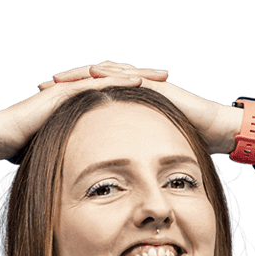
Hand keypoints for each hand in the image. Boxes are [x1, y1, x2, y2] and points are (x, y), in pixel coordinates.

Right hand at [0, 63, 161, 162]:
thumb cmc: (21, 149)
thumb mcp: (57, 150)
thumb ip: (71, 154)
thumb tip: (83, 175)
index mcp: (77, 104)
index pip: (111, 93)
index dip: (134, 92)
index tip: (157, 93)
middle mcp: (75, 92)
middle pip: (115, 79)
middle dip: (142, 76)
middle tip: (167, 76)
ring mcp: (69, 89)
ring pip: (109, 77)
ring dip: (137, 74)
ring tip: (161, 75)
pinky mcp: (64, 92)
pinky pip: (95, 84)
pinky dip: (117, 81)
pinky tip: (138, 81)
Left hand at [41, 61, 237, 155]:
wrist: (212, 130)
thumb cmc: (179, 146)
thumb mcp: (142, 155)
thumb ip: (123, 161)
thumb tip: (102, 183)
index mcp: (122, 107)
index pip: (88, 99)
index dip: (66, 101)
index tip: (43, 106)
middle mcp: (130, 90)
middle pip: (91, 81)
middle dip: (67, 83)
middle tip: (43, 86)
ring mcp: (141, 83)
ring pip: (106, 72)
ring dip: (82, 74)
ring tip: (61, 78)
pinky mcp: (154, 82)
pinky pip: (129, 75)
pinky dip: (111, 73)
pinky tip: (94, 75)